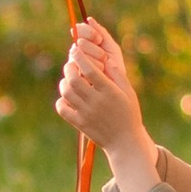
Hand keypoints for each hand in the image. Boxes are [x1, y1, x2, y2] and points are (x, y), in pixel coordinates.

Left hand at [56, 18, 148, 163]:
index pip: (90, 70)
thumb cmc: (129, 114)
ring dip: (64, 82)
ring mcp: (86, 114)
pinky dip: (61, 100)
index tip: (76, 49)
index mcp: (109, 92)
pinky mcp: (80, 124)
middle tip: (70, 64)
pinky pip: (63, 109)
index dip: (80, 57)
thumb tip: (107, 59)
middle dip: (69, 67)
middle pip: (74, 79)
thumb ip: (118, 75)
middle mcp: (96, 102)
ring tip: (68, 79)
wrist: (125, 143)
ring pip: (66, 92)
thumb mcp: (129, 93)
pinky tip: (68, 96)